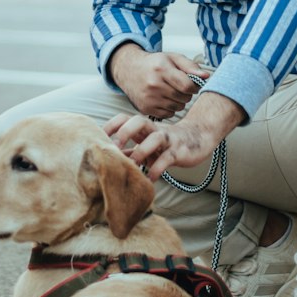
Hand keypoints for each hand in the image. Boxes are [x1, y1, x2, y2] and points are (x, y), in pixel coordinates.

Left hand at [105, 90, 243, 181]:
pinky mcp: (179, 150)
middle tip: (114, 147)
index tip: (98, 136)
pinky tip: (150, 178)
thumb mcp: (147, 147)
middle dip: (125, 132)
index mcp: (144, 128)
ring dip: (141, 150)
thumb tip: (108, 161)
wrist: (199, 138)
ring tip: (133, 164)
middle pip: (139, 121)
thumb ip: (130, 152)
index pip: (125, 118)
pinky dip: (157, 168)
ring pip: (155, 138)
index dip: (111, 125)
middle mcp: (155, 130)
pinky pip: (167, 157)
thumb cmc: (167, 144)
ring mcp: (168, 139)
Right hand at [108, 45, 210, 118]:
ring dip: (179, 101)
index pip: (188, 86)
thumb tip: (206, 76)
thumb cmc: (154, 64)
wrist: (129, 70)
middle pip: (183, 98)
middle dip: (186, 93)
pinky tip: (164, 98)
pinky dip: (170, 108)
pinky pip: (168, 114)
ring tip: (171, 91)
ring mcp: (148, 98)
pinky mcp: (145, 109)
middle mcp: (154, 84)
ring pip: (177, 107)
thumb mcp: (172, 58)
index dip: (194, 86)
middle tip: (180, 86)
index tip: (192, 84)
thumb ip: (190, 66)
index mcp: (162, 69)